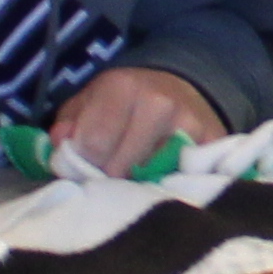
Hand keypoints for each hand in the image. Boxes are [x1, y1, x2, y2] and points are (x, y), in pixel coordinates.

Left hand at [46, 63, 217, 175]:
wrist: (183, 88)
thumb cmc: (126, 102)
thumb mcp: (89, 101)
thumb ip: (68, 123)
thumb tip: (59, 144)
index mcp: (122, 86)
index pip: (93, 145)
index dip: (83, 162)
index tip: (86, 165)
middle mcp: (159, 103)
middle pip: (121, 167)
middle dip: (109, 178)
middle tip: (110, 176)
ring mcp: (190, 126)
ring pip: (151, 179)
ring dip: (139, 186)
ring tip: (135, 179)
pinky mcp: (213, 146)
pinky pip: (182, 181)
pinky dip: (169, 186)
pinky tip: (161, 182)